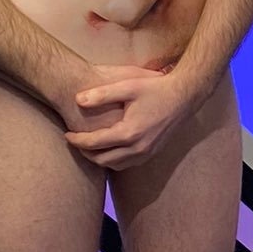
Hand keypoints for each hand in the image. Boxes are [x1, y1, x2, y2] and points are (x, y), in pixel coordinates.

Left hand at [64, 64, 196, 171]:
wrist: (185, 96)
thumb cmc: (156, 88)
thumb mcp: (128, 86)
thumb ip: (102, 94)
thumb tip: (77, 99)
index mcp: (129, 132)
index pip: (94, 143)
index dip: (77, 140)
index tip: (67, 134)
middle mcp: (138, 148)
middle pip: (102, 159)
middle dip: (85, 153)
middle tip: (75, 142)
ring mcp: (146, 153)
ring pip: (114, 165)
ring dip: (99, 159)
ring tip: (88, 147)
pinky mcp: (152, 153)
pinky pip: (127, 164)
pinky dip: (113, 160)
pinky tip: (108, 149)